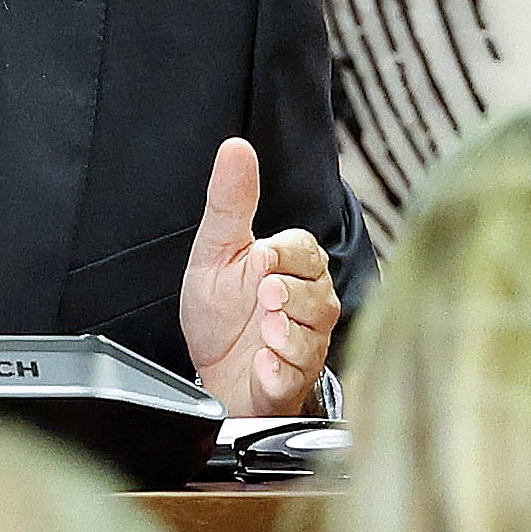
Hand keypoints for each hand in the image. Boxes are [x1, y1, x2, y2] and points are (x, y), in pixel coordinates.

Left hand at [179, 136, 339, 417]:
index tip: (258, 260)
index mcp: (294, 269)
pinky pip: (296, 375)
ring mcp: (306, 345)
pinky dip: (278, 370)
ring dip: (286, 332)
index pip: (307, 249)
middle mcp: (309, 306)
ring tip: (264, 330)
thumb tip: (236, 148)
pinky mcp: (292, 382)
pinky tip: (261, 364)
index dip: (284, 255)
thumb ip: (230, 202)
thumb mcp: (217, 251)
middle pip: (318, 293)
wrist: (212, 372)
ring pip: (314, 335)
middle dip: (289, 294)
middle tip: (264, 295)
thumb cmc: (221, 314)